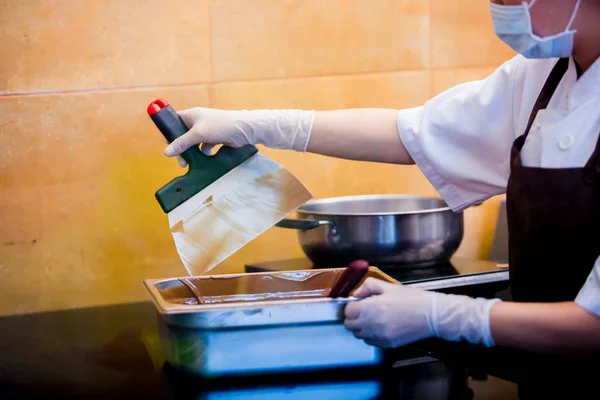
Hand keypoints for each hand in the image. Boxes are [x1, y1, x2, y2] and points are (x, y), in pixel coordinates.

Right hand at [164, 107, 314, 165]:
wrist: (245, 130)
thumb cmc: (221, 126)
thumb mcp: (199, 134)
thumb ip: (182, 143)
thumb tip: (166, 152)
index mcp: (191, 115)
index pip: (174, 121)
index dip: (169, 132)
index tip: (168, 146)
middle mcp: (197, 121)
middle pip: (182, 135)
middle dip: (180, 148)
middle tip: (181, 162)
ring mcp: (207, 130)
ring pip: (193, 143)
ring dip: (191, 153)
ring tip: (190, 164)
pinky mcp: (215, 139)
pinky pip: (204, 147)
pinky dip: (203, 153)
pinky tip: (205, 159)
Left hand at [344, 278, 499, 347]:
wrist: (432, 315)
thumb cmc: (413, 299)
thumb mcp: (389, 286)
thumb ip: (368, 287)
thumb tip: (356, 294)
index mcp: (372, 308)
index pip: (348, 311)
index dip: (351, 305)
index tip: (358, 302)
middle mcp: (373, 324)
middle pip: (350, 325)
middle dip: (353, 317)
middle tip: (362, 310)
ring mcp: (380, 337)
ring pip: (359, 335)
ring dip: (361, 327)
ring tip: (372, 318)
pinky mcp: (388, 344)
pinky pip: (370, 342)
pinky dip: (370, 335)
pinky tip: (380, 327)